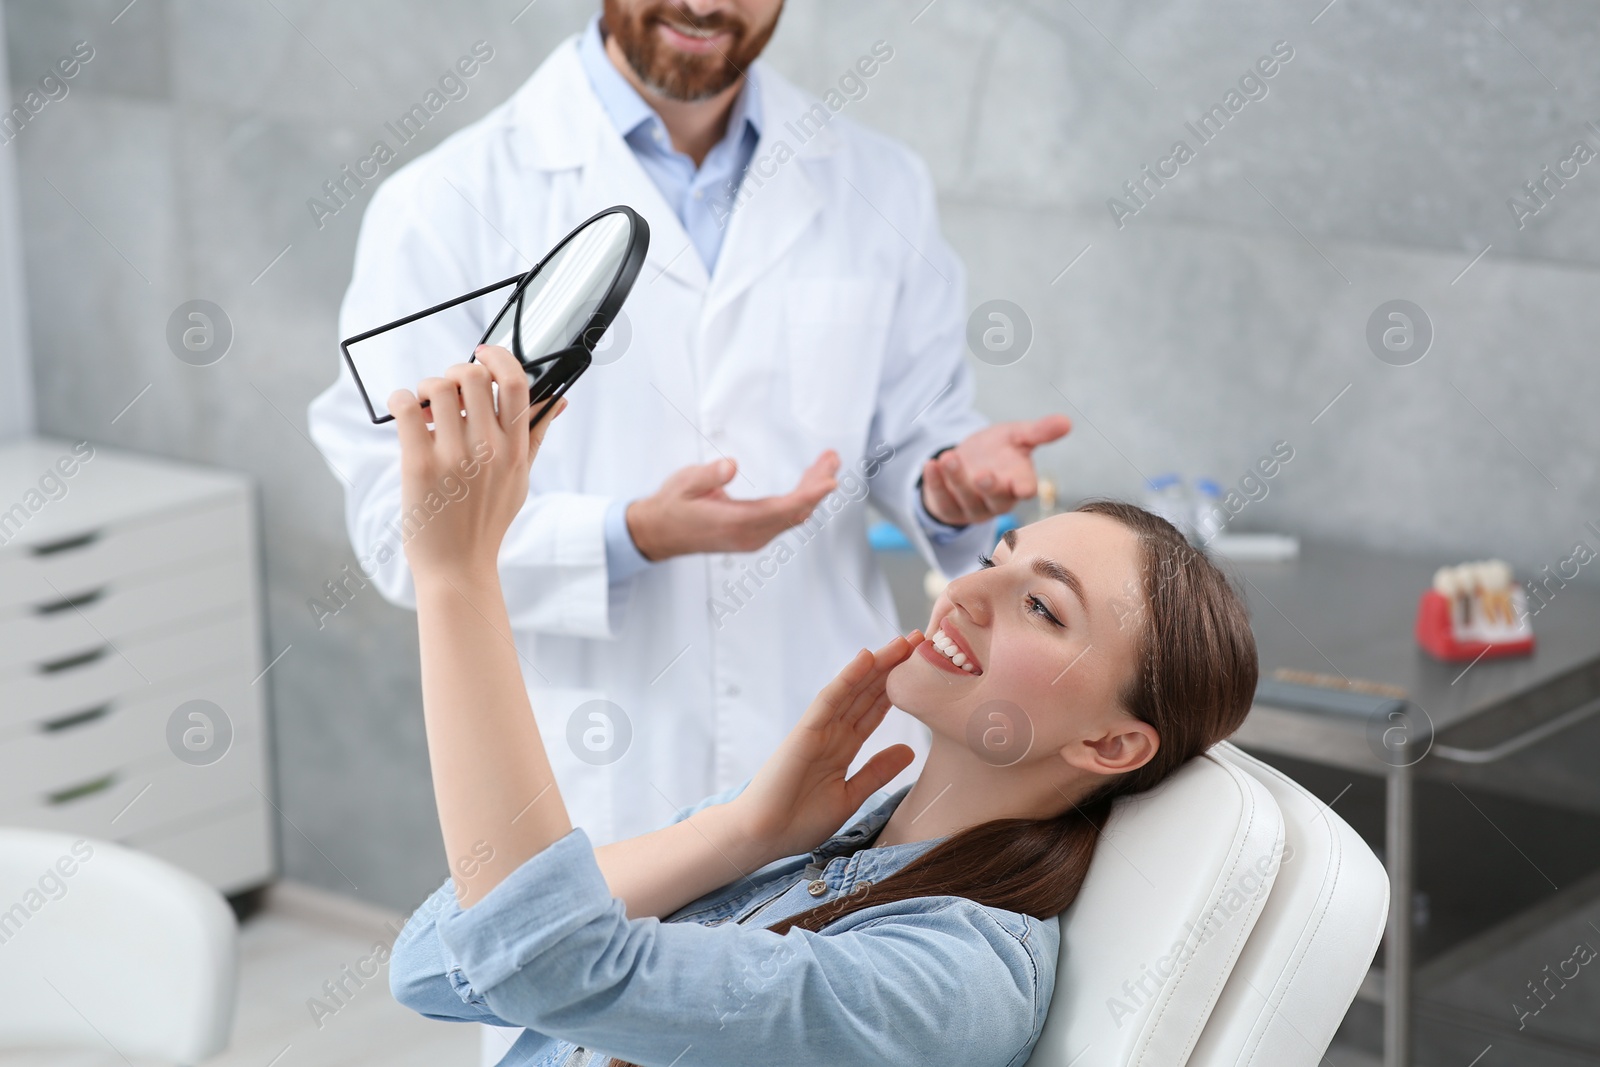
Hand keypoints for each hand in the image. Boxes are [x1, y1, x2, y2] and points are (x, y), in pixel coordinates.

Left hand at [388, 345, 566, 581]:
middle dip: (456, 372)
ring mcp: (454, 457)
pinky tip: (405, 410)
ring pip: (439, 386)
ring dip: (428, 385)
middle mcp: (488, 450)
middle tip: (448, 390)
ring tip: (426, 405)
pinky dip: (401, 398)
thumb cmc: (487, 521)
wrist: (457, 567)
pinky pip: (407, 407)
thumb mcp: (520, 479)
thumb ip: (535, 436)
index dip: (499, 357)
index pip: (516, 384)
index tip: (483, 352)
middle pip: (473, 376)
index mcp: (515, 450)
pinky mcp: (419, 465)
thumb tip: (559, 401)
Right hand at [625, 451, 839, 560]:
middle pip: (795, 511)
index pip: (782, 509)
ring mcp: (753, 538)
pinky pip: (785, 519)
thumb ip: (708, 475)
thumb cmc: (672, 507)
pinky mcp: (753, 535)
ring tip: (825, 463)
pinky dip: (801, 500)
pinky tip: (807, 483)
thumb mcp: (684, 484)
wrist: (659, 534)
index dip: (809, 495)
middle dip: (817, 485)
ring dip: (811, 491)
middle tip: (832, 458)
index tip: (829, 481)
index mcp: (735, 523)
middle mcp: (749, 535)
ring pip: (793, 516)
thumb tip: (731, 465)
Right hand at [725, 632, 921, 862]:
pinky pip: (829, 700)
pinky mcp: (804, 732)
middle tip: (922, 640)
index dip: (898, 688)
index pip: (875, 709)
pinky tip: (866, 659)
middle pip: (868, 692)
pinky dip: (847, 678)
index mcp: (844, 746)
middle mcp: (833, 731)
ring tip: (903, 642)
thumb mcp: (850, 796)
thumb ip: (876, 771)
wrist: (763, 837)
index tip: (923, 669)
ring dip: (877, 664)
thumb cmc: (799, 821)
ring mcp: (819, 729)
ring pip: (853, 689)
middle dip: (894, 667)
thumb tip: (909, 751)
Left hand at [920, 414, 1071, 526]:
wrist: (967, 462)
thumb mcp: (1016, 436)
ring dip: (957, 479)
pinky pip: (941, 498)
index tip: (1022, 486)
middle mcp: (997, 500)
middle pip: (995, 499)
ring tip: (949, 457)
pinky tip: (931, 464)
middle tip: (982, 474)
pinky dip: (935, 481)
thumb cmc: (998, 452)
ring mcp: (972, 507)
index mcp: (1018, 484)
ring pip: (966, 498)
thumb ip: (1039, 431)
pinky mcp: (948, 507)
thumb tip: (1067, 421)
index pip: (1025, 490)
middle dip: (988, 488)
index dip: (1024, 488)